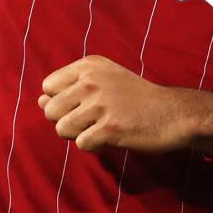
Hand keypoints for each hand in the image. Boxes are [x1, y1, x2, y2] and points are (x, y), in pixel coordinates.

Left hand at [38, 56, 212, 154]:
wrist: (173, 113)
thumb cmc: (135, 99)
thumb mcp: (104, 82)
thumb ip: (69, 90)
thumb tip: (39, 101)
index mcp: (89, 65)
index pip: (48, 86)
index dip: (62, 102)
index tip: (84, 105)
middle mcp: (92, 81)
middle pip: (50, 111)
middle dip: (67, 121)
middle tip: (93, 121)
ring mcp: (101, 104)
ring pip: (62, 129)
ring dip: (80, 135)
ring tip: (102, 128)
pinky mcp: (111, 128)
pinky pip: (82, 144)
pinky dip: (95, 146)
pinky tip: (112, 138)